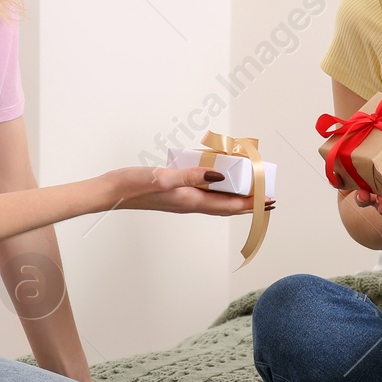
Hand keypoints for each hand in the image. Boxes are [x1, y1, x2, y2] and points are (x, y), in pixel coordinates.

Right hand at [108, 166, 275, 215]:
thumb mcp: (163, 177)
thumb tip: (219, 176)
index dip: (252, 204)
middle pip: (227, 206)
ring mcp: (182, 200)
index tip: (270, 200)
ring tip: (249, 190)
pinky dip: (217, 189)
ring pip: (216, 201)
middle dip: (249, 204)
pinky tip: (216, 179)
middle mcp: (190, 203)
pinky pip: (203, 193)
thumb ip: (191, 175)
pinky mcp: (174, 194)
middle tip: (268, 199)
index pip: (229, 205)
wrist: (111, 192)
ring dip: (235, 197)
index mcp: (191, 201)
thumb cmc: (134, 185)